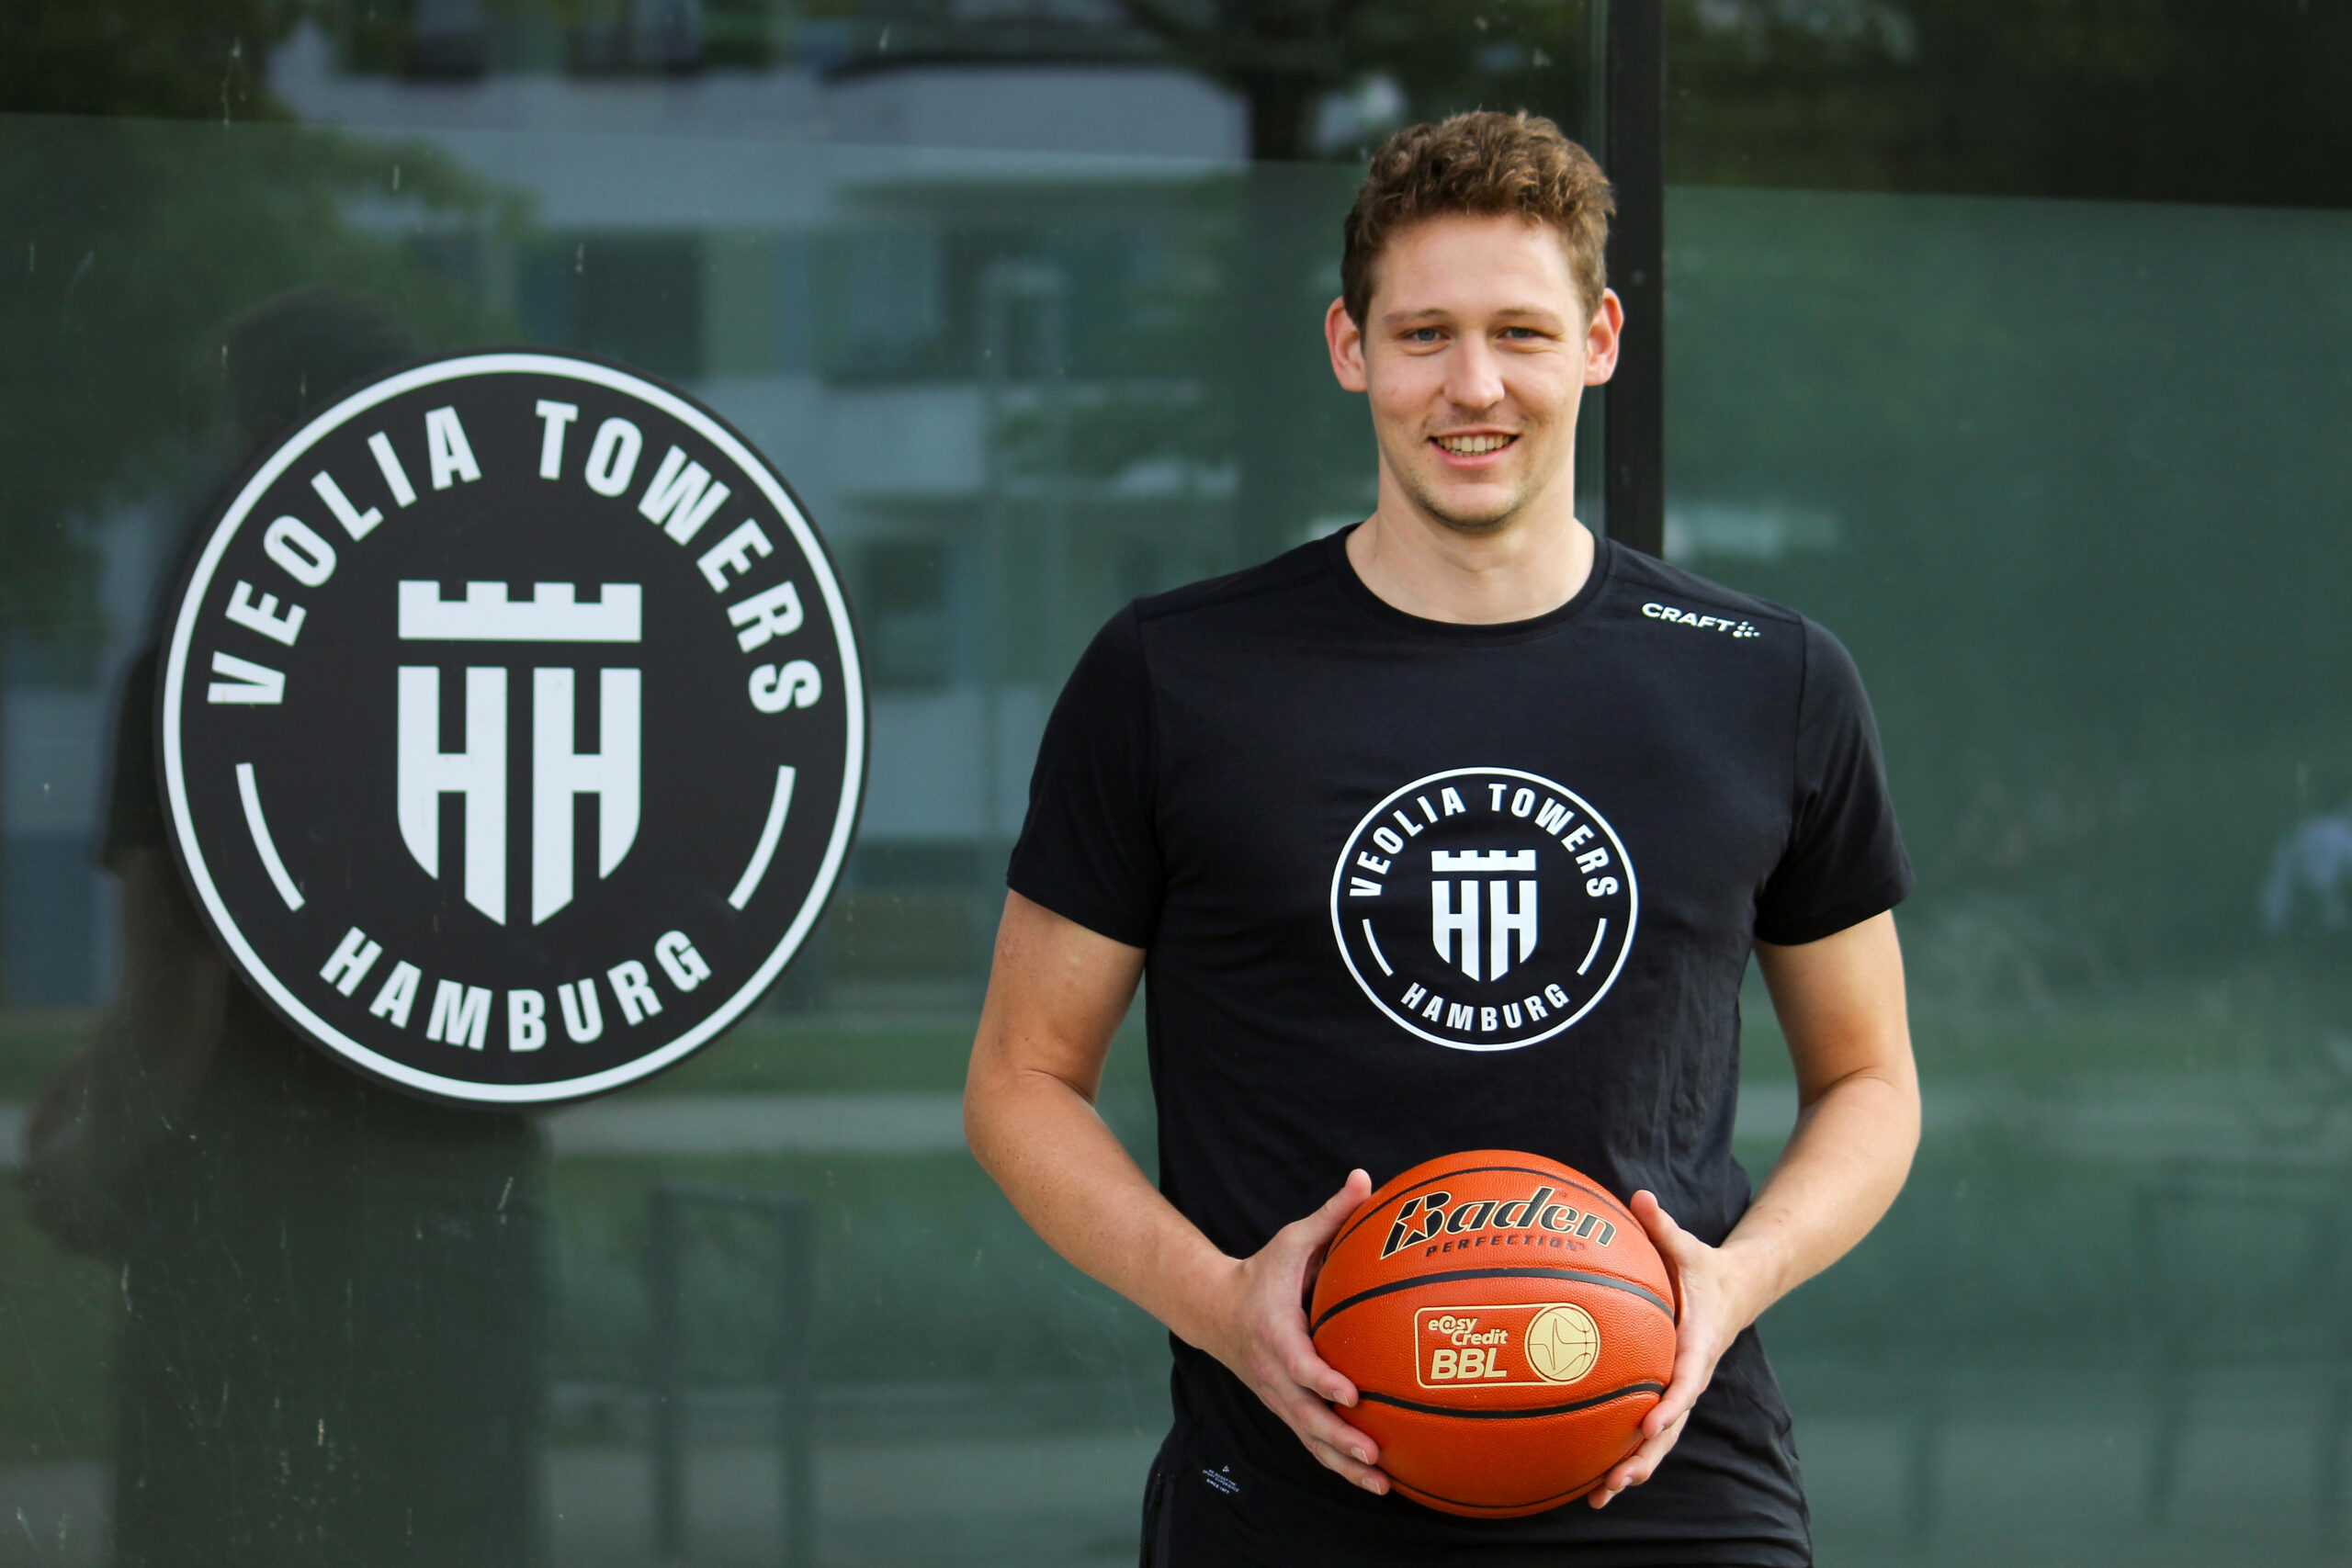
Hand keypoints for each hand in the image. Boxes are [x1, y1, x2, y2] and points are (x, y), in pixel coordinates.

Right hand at [1195, 1169, 1390, 1494]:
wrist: (1213, 1308)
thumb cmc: (1262, 1272)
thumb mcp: (1292, 1241)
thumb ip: (1331, 1215)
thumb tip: (1365, 1179)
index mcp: (1276, 1334)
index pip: (1299, 1364)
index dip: (1322, 1381)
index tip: (1350, 1394)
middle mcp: (1274, 1374)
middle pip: (1306, 1417)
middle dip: (1339, 1439)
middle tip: (1375, 1454)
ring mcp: (1278, 1397)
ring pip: (1310, 1440)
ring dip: (1343, 1466)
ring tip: (1382, 1485)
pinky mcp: (1285, 1409)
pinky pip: (1312, 1443)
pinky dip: (1338, 1465)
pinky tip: (1372, 1481)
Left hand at [1587, 1190, 1761, 1508]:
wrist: (1737, 1289)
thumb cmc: (1704, 1267)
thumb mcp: (1688, 1247)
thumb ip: (1663, 1226)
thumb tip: (1640, 1196)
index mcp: (1698, 1343)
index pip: (1687, 1378)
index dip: (1671, 1401)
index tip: (1650, 1421)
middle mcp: (1691, 1375)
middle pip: (1671, 1424)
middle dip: (1646, 1454)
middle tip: (1618, 1479)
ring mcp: (1679, 1389)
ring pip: (1660, 1439)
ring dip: (1633, 1467)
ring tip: (1600, 1495)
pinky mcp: (1666, 1394)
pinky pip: (1648, 1431)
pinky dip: (1626, 1455)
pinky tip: (1595, 1481)